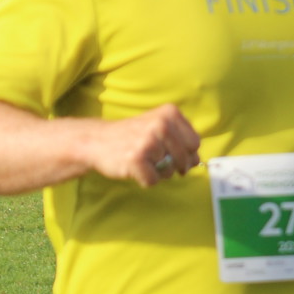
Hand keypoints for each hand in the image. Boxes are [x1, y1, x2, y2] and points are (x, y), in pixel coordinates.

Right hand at [81, 103, 200, 187]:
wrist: (97, 140)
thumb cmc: (132, 135)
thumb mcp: (158, 126)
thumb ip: (181, 140)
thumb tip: (196, 161)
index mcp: (170, 113)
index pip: (195, 142)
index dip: (188, 153)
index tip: (174, 154)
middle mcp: (161, 124)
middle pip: (186, 159)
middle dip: (175, 166)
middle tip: (157, 161)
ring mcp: (149, 141)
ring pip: (169, 171)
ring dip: (158, 172)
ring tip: (142, 160)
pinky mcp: (137, 159)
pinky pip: (154, 181)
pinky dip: (145, 180)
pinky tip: (134, 167)